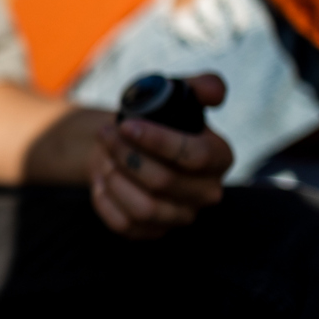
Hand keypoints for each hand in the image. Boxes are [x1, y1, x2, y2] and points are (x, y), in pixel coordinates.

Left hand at [88, 74, 232, 238]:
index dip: (159, 141)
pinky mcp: (154, 232)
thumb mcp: (177, 94)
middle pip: (164, 182)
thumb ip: (201, 85)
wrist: (127, 144)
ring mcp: (181, 216)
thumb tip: (214, 92)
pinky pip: (126, 226)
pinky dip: (106, 201)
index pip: (195, 156)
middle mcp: (206, 192)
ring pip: (145, 208)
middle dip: (127, 156)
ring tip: (105, 156)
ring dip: (116, 178)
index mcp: (218, 158)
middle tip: (106, 135)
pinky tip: (100, 180)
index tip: (127, 125)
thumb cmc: (154, 119)